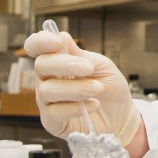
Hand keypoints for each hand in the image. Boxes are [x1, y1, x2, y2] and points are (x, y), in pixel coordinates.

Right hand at [23, 30, 141, 145]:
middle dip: (65, 64)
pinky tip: (93, 104)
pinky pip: (53, 113)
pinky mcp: (51, 121)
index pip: (36, 47)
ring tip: (97, 89)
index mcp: (56, 61)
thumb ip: (81, 55)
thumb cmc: (109, 87)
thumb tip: (62, 36)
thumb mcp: (101, 66)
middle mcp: (46, 79)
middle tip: (89, 68)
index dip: (40, 42)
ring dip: (75, 88)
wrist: (121, 114)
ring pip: (47, 90)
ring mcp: (47, 101)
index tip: (57, 42)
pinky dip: (74, 108)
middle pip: (41, 65)